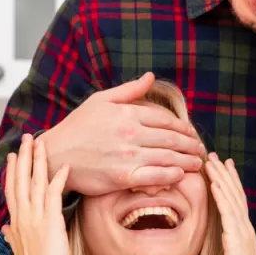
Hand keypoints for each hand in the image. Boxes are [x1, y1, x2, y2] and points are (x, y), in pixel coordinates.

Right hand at [2, 134, 72, 254]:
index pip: (12, 191)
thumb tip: (5, 228)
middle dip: (24, 157)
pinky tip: (64, 165)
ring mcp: (36, 217)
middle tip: (26, 138)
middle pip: (21, 180)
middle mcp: (23, 216)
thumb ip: (12, 237)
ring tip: (39, 142)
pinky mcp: (51, 221)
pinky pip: (54, 194)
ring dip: (38, 160)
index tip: (13, 157)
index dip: (13, 172)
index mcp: (17, 223)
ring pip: (35, 182)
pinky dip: (59, 179)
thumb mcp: (19, 253)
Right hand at [39, 72, 204, 196]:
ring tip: (196, 164)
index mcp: (127, 114)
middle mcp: (130, 134)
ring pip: (168, 158)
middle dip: (191, 145)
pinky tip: (180, 175)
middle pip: (172, 139)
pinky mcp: (122, 177)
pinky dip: (171, 176)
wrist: (55, 155)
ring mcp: (127, 156)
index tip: (192, 133)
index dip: (184, 127)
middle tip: (200, 150)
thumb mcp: (99, 101)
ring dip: (187, 161)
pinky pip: (155, 176)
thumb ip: (128, 90)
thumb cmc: (76, 127)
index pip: (166, 119)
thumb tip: (150, 77)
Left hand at [204, 153, 255, 254]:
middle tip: (214, 155)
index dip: (229, 184)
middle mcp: (245, 228)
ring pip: (231, 198)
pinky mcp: (236, 238)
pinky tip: (214, 182)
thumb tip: (219, 246)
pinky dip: (221, 195)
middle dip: (224, 174)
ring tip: (210, 160)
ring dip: (221, 178)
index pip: (235, 202)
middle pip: (235, 194)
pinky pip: (228, 212)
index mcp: (243, 233)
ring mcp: (242, 232)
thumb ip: (226, 251)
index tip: (221, 168)